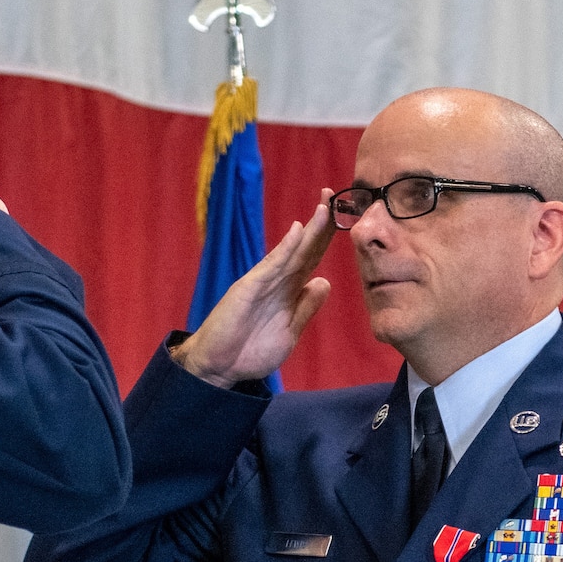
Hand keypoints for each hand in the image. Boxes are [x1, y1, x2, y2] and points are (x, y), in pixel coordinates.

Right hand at [170, 194, 334, 387]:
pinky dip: (285, 248)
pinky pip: (271, 266)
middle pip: (304, 248)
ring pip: (292, 252)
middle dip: (321, 224)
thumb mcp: (290, 331)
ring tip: (324, 206)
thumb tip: (324, 282)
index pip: (312, 258)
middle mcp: (278, 281)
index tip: (343, 216)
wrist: (219, 367)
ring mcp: (263, 282)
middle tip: (334, 194)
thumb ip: (306, 307)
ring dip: (309, 230)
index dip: (326, 238)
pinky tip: (297, 231)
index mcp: (289, 291)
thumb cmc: (250, 351)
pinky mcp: (249, 288)